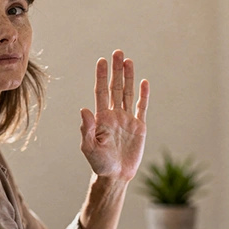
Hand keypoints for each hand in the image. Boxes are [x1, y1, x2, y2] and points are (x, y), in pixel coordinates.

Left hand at [80, 50, 149, 181]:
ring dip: (128, 77)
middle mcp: (114, 115)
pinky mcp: (139, 127)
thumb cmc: (99, 164)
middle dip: (116, 70)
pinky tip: (144, 82)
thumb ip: (86, 129)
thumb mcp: (89, 147)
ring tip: (128, 61)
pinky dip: (144, 95)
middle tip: (117, 52)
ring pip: (128, 94)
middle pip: (115, 88)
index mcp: (101, 118)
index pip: (101, 92)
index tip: (102, 61)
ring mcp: (127, 120)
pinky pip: (142, 107)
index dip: (101, 76)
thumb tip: (84, 110)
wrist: (115, 176)